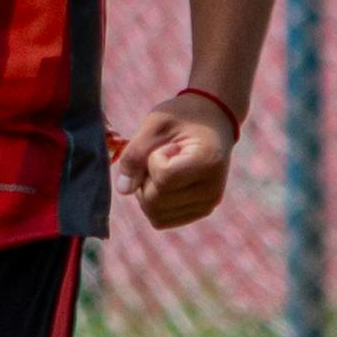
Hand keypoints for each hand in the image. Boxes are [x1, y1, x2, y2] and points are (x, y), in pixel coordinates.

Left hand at [115, 93, 240, 228]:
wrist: (213, 120)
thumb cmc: (184, 116)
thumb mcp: (156, 123)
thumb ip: (135, 153)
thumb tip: (123, 190)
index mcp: (208, 163)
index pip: (163, 178)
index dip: (152, 159)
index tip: (168, 145)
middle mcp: (212, 191)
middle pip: (156, 202)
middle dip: (145, 179)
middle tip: (160, 156)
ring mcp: (208, 206)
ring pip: (156, 216)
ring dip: (147, 192)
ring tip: (164, 168)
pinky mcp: (200, 212)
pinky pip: (162, 219)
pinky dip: (154, 202)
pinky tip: (166, 181)